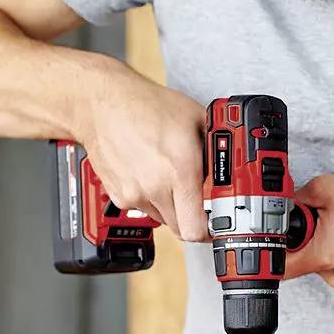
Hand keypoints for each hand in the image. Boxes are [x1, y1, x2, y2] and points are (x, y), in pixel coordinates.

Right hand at [78, 70, 208, 242]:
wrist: (102, 104)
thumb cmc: (147, 106)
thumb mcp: (196, 118)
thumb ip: (216, 148)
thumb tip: (230, 167)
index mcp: (180, 170)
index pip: (197, 229)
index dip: (211, 228)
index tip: (216, 219)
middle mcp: (155, 187)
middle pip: (183, 229)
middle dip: (194, 216)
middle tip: (196, 196)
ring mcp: (134, 194)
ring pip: (164, 219)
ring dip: (172, 206)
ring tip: (168, 175)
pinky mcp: (119, 196)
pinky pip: (144, 209)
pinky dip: (151, 198)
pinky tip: (150, 173)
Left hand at [282, 171, 333, 294]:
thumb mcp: (330, 186)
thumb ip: (298, 198)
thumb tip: (285, 204)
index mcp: (325, 257)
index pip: (282, 267)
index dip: (276, 250)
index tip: (279, 239)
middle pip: (308, 262)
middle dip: (312, 239)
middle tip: (329, 218)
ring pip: (330, 266)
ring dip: (333, 246)